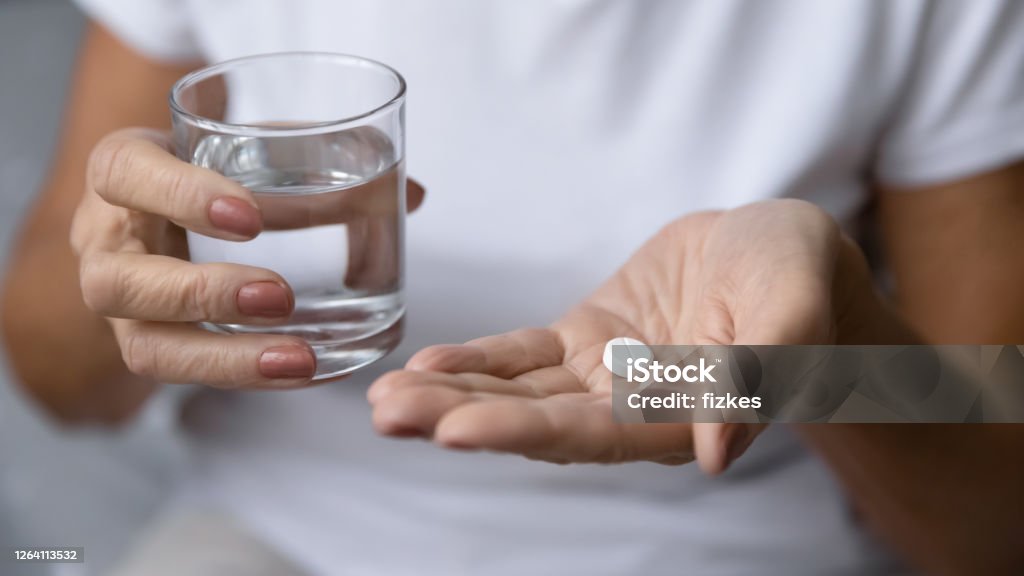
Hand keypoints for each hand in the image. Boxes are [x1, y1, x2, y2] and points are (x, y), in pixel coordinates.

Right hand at [71, 128, 422, 388]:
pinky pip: (185, 375)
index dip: (179, 195)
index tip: (249, 215)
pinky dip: (246, 377)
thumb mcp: (256, 149)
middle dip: (201, 295)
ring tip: (299, 359)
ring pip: (145, 348)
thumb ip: (325, 162)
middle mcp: (106, 241)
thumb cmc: (214, 169)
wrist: (169, 208)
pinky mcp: (152, 343)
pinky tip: (303, 374)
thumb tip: (413, 192)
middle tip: (280, 296)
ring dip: (224, 358)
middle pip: (118, 281)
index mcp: (122, 171)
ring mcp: (122, 304)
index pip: (123, 173)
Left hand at [368, 200, 879, 472]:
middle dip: (460, 417)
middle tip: (388, 415)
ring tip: (384, 398)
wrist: (777, 247)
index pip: (590, 434)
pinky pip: (525, 354)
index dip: (522, 431)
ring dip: (452, 393)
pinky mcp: (587, 337)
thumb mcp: (794, 311)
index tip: (453, 430)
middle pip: (536, 421)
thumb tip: (717, 455)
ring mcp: (604, 374)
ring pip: (519, 390)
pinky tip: (426, 364)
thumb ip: (757, 377)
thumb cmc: (797, 277)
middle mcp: (631, 408)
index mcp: (679, 418)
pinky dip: (479, 359)